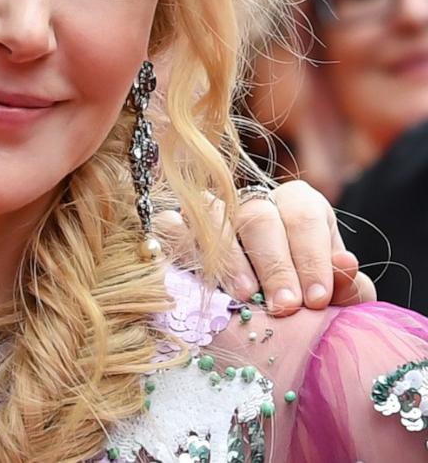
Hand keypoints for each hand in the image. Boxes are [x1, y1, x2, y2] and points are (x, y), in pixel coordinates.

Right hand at [156, 180, 376, 315]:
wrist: (261, 317)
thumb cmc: (299, 301)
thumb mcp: (331, 295)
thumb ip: (346, 286)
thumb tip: (346, 266)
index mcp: (297, 205)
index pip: (303, 215)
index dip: (312, 256)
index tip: (317, 299)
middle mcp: (253, 201)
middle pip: (258, 217)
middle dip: (275, 265)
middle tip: (285, 307)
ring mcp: (208, 211)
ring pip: (214, 216)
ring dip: (230, 258)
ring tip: (244, 296)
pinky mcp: (173, 225)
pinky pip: (171, 225)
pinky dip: (184, 249)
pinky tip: (202, 280)